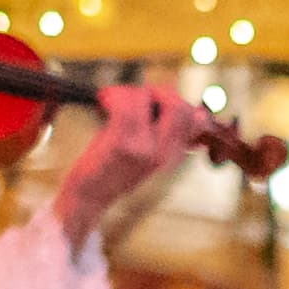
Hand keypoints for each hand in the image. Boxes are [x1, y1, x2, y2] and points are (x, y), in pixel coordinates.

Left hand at [53, 85, 197, 237]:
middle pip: (179, 107)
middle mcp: (165, 154)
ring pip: (148, 98)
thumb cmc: (114, 170)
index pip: (198, 120)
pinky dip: (112, 95)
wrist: (91, 196)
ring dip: (128, 92)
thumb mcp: (149, 155)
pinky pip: (123, 106)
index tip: (158, 99)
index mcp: (174, 155)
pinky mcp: (122, 145)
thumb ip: (169, 133)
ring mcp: (145, 149)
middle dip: (157, 92)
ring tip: (113, 100)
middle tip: (137, 97)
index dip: (180, 101)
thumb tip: (195, 110)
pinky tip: (103, 101)